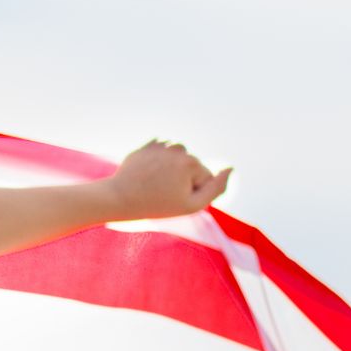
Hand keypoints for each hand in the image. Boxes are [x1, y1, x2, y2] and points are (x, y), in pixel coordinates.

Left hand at [108, 138, 231, 219]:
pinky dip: (158, 163)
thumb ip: (216, 188)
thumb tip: (230, 168)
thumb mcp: (192, 205)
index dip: (192, 191)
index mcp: (191, 162)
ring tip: (155, 183)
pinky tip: (148, 174)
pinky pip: (163, 154)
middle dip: (182, 179)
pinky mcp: (148, 145)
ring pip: (177, 159)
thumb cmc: (156, 205)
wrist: (120, 198)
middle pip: (191, 166)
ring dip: (171, 170)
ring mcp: (162, 145)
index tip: (175, 198)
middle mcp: (178, 148)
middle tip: (163, 193)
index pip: (205, 178)